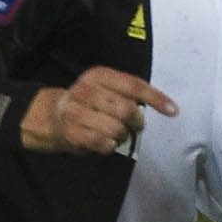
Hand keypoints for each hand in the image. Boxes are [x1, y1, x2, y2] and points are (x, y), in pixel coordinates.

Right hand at [19, 67, 176, 154]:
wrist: (49, 115)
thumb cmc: (86, 101)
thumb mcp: (104, 88)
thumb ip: (125, 93)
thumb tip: (155, 106)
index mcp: (100, 74)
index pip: (135, 85)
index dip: (156, 98)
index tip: (173, 111)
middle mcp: (88, 90)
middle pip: (127, 109)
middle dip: (137, 122)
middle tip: (136, 126)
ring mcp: (77, 112)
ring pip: (116, 129)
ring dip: (123, 136)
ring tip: (117, 135)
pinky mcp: (71, 133)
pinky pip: (102, 143)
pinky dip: (110, 146)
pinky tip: (106, 143)